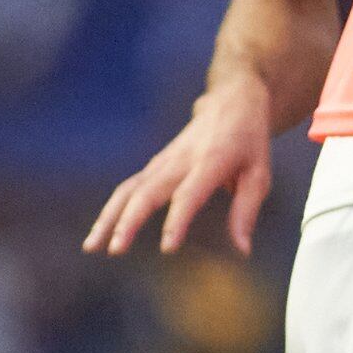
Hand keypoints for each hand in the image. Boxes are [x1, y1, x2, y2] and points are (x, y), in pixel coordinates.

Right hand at [85, 79, 272, 254]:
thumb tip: (243, 250)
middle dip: (128, 220)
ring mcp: (163, 161)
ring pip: (129, 189)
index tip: (168, 247)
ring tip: (92, 247)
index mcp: (211, 160)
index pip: (190, 193)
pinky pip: (128, 189)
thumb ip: (247, 211)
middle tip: (115, 249)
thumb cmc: (249, 141)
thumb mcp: (259, 173)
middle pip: (148, 191)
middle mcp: (181, 159)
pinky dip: (112, 211)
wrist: (231, 101)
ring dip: (109, 217)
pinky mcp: (154, 165)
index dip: (178, 220)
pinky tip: (100, 235)